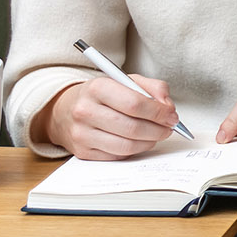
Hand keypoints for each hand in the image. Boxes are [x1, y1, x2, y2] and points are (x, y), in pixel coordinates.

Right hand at [36, 75, 178, 159]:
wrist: (65, 110)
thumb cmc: (101, 95)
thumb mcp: (126, 81)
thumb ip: (153, 88)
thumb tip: (168, 107)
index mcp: (97, 88)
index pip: (135, 103)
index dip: (159, 112)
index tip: (172, 116)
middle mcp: (85, 111)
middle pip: (132, 127)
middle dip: (158, 130)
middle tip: (169, 128)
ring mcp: (82, 134)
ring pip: (126, 145)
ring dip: (149, 142)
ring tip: (156, 135)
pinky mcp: (82, 152)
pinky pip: (117, 155)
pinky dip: (134, 150)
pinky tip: (138, 141)